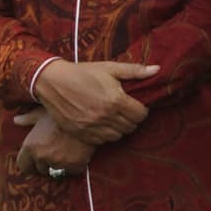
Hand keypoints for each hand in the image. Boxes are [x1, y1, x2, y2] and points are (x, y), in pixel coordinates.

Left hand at [14, 110, 96, 176]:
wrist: (88, 113)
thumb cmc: (64, 110)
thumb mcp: (44, 112)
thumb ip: (29, 118)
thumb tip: (16, 120)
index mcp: (30, 145)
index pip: (23, 165)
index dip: (30, 165)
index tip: (36, 164)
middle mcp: (41, 156)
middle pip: (41, 170)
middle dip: (47, 165)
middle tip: (56, 157)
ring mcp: (58, 162)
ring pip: (57, 171)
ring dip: (61, 166)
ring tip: (68, 155)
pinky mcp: (74, 165)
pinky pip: (73, 171)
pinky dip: (76, 166)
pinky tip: (80, 156)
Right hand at [30, 58, 155, 144]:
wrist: (52, 82)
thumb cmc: (83, 73)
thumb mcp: (110, 68)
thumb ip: (134, 71)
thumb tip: (157, 69)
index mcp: (116, 100)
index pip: (141, 115)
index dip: (141, 110)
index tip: (135, 105)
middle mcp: (105, 116)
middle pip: (131, 126)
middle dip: (132, 119)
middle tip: (125, 111)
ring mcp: (92, 127)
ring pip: (117, 136)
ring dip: (119, 128)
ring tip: (114, 117)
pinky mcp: (80, 133)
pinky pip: (101, 141)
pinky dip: (105, 135)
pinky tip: (101, 124)